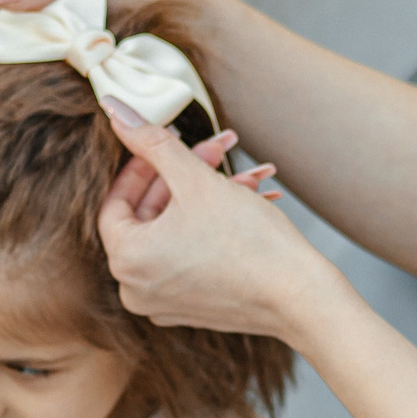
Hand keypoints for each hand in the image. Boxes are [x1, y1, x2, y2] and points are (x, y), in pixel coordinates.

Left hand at [96, 104, 335, 342]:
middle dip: (185, 177)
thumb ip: (152, 142)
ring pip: (175, 233)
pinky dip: (210, 228)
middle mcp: (137, 289)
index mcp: (126, 261)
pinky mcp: (194, 308)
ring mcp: (165, 303)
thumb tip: (115, 109)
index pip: (116, 202)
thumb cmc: (249, 242)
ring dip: (205, 198)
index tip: (165, 144)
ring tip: (247, 176)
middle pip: (151, 216)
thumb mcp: (196, 180)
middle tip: (217, 149)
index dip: (141, 165)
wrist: (301, 296)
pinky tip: (247, 202)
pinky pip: (190, 256)